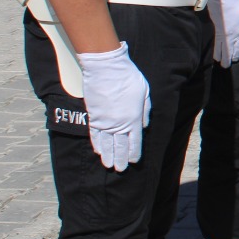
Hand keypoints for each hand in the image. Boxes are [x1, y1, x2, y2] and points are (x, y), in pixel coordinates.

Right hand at [79, 43, 150, 171]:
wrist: (106, 69)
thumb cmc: (128, 78)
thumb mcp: (144, 93)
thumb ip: (145, 111)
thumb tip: (144, 126)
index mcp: (134, 118)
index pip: (134, 141)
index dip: (134, 153)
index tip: (134, 161)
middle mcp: (119, 124)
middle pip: (120, 146)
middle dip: (121, 159)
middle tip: (120, 169)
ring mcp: (105, 121)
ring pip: (106, 144)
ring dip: (108, 155)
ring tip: (109, 165)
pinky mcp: (93, 116)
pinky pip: (94, 135)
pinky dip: (97, 144)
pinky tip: (98, 151)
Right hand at [208, 0, 238, 67]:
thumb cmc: (237, 1)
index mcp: (238, 31)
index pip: (237, 47)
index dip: (236, 55)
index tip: (235, 61)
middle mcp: (228, 33)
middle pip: (227, 49)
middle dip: (226, 58)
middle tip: (225, 66)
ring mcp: (220, 29)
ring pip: (219, 45)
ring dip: (219, 53)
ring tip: (218, 61)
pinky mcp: (215, 24)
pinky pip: (216, 39)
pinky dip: (216, 45)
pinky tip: (216, 46)